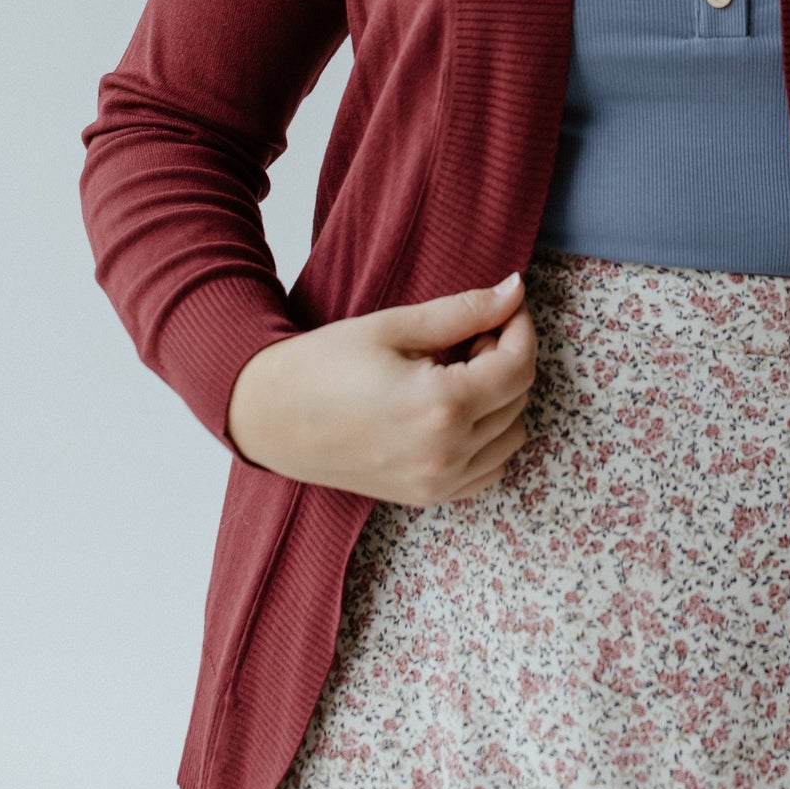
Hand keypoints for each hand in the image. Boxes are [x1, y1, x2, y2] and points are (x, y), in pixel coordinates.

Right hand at [225, 274, 538, 507]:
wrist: (270, 416)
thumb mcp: (394, 326)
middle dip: (507, 357)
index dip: (520, 327)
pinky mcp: (425, 497)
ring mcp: (436, 483)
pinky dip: (489, 438)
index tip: (506, 305)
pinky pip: (488, 470)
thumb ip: (463, 311)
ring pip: (511, 436)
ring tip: (457, 370)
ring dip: (501, 398)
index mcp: (440, 407)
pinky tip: (456, 408)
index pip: (518, 366)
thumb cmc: (324, 364)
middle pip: (518, 399)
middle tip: (470, 333)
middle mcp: (446, 454)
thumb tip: (514, 291)